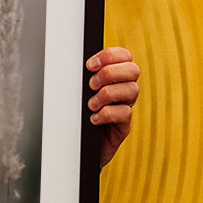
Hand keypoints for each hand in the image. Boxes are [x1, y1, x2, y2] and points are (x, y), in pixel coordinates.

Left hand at [86, 46, 139, 167]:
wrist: (76, 147)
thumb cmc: (75, 115)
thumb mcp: (77, 92)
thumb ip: (81, 77)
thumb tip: (70, 61)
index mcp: (113, 77)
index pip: (124, 56)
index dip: (110, 55)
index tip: (89, 65)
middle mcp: (123, 90)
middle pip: (133, 70)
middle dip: (110, 73)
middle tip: (91, 85)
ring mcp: (125, 107)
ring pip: (132, 90)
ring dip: (107, 94)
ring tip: (91, 105)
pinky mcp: (124, 126)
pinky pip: (125, 113)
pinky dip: (107, 114)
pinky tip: (93, 119)